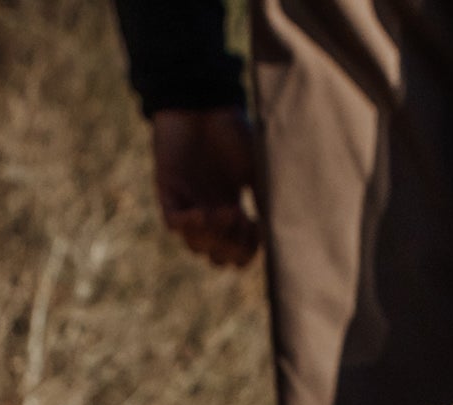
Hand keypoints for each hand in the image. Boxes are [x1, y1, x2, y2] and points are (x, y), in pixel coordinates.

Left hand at [151, 108, 260, 267]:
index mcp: (233, 210)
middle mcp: (210, 212)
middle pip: (217, 256)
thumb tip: (283, 229)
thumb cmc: (232, 130)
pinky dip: (189, 226)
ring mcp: (189, 204)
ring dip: (214, 236)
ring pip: (196, 246)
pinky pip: (174, 224)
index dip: (248, 250)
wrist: (202, 100)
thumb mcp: (258, 168)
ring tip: (227, 210)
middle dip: (231, 247)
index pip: (238, 252)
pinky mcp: (169, 192)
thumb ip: (267, 199)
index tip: (258, 227)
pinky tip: (202, 213)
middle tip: (241, 219)